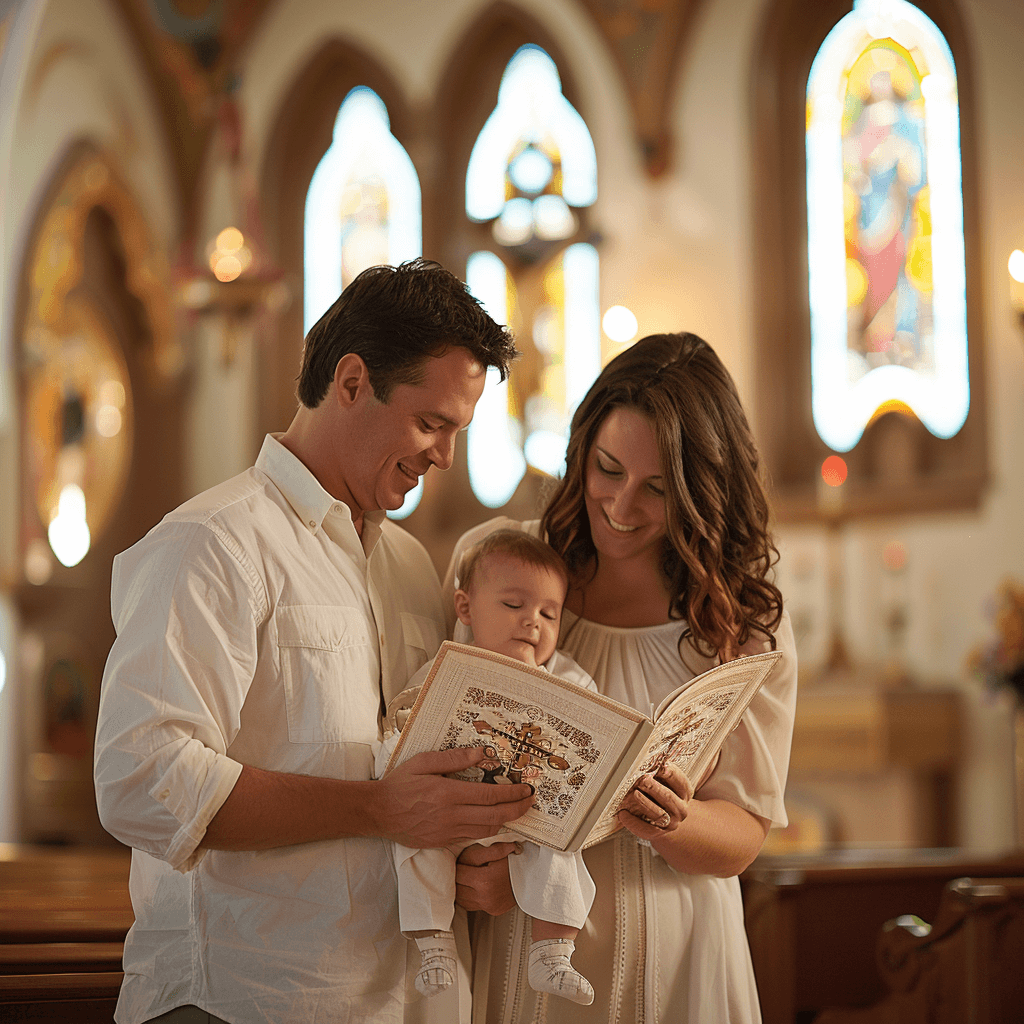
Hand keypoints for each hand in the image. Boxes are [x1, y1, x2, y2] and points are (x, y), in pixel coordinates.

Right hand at [377, 748, 534, 847]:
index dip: (512, 794)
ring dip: (506, 822)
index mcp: (447, 793)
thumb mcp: (423, 762)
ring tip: (517, 811)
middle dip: (517, 809)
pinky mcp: (444, 842)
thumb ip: (453, 758)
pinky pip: (473, 838)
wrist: (379, 813)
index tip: (526, 789)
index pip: (489, 796)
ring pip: (487, 831)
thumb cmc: (400, 784)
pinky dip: (489, 831)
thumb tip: (481, 753)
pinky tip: (495, 822)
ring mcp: (448, 832)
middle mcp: (451, 815)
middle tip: (530, 802)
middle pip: (494, 816)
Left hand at [455, 842, 518, 914]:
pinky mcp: (493, 910)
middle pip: (458, 889)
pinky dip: (468, 898)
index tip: (461, 861)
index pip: (458, 875)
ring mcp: (489, 906)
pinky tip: (472, 888)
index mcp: (484, 881)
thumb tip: (462, 853)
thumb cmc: (512, 859)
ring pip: (462, 901)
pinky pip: (472, 906)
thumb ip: (476, 852)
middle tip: (461, 869)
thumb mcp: (495, 849)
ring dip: (460, 890)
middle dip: (457, 878)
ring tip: (466, 878)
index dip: (458, 866)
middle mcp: (485, 897)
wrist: (531, 875)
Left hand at [616, 763, 692, 840]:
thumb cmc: (664, 795)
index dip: (672, 774)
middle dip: (654, 788)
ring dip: (645, 803)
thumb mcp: (669, 785)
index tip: (662, 766)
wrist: (670, 820)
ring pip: (658, 813)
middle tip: (643, 779)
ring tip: (634, 793)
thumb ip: (662, 775)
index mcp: (685, 794)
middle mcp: (681, 809)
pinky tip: (623, 814)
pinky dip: (633, 822)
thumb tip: (648, 761)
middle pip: (668, 797)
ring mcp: (671, 823)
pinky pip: (646, 829)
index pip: (681, 783)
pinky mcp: (659, 833)